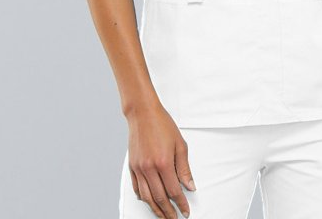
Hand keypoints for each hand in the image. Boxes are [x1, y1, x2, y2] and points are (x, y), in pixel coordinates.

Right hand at [126, 102, 195, 217]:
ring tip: (163, 215)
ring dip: (155, 209)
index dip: (181, 204)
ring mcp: (139, 168)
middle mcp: (149, 168)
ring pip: (147, 197)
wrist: (143, 113)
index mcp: (163, 163)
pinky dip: (143, 197)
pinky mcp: (132, 166)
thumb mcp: (180, 144)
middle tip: (175, 218)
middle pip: (160, 198)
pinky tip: (148, 200)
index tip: (185, 211)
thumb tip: (190, 186)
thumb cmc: (162, 124)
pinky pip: (136, 188)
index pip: (174, 191)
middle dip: (169, 211)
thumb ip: (184, 168)